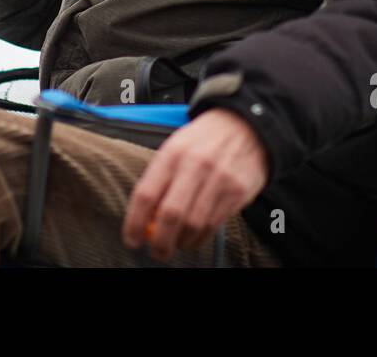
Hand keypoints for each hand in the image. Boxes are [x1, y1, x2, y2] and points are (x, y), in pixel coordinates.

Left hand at [121, 108, 269, 261]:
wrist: (245, 125)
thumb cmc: (203, 141)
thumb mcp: (175, 148)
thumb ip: (159, 180)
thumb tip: (144, 220)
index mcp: (172, 153)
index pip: (146, 194)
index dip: (134, 223)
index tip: (132, 239)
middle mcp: (195, 165)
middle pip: (171, 215)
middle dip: (160, 242)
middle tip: (156, 251)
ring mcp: (219, 179)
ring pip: (194, 225)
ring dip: (181, 242)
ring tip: (176, 243)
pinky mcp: (237, 191)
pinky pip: (214, 225)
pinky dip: (200, 238)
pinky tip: (194, 236)